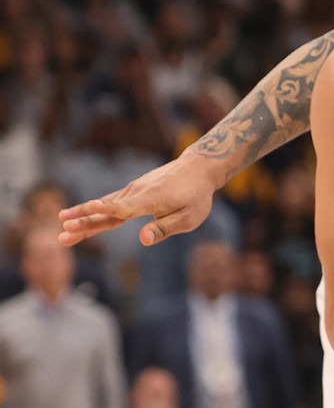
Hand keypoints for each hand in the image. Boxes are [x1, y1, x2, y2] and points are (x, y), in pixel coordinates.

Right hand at [59, 151, 220, 246]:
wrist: (198, 168)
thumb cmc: (196, 196)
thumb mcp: (189, 217)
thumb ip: (164, 228)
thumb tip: (143, 240)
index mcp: (150, 200)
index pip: (123, 208)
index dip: (104, 211)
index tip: (87, 210)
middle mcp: (137, 193)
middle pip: (107, 210)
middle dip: (84, 222)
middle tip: (62, 234)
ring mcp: (133, 190)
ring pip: (105, 205)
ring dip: (83, 216)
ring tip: (62, 225)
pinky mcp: (133, 190)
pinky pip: (111, 201)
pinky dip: (95, 208)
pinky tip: (80, 215)